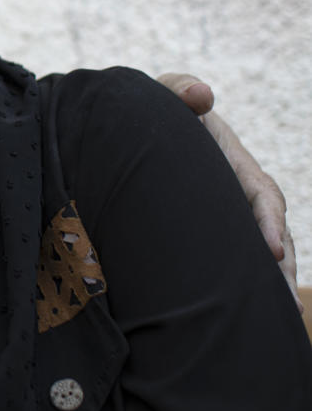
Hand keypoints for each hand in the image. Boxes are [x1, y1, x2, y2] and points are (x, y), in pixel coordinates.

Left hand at [157, 72, 300, 308]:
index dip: (269, 223)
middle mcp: (237, 194)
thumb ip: (179, 88)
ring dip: (265, 286)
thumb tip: (203, 95)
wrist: (127, 133)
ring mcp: (225, 217)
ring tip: (276, 322)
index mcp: (234, 164)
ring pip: (254, 254)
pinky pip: (227, 261)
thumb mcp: (162, 94)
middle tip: (282, 305)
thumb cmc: (149, 112)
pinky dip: (239, 287)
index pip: (262, 195)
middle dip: (278, 268)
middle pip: (269, 234)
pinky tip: (238, 318)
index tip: (270, 251)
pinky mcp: (205, 234)